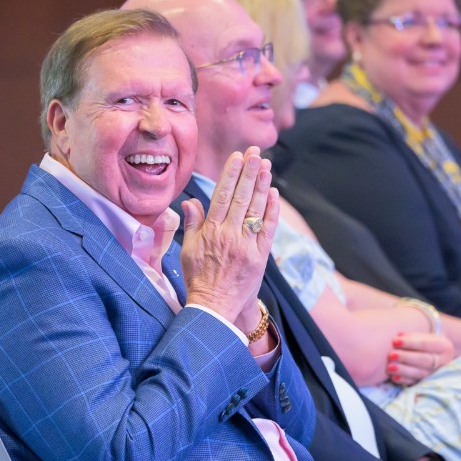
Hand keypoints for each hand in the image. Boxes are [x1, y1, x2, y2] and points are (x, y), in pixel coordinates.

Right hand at [180, 146, 278, 330]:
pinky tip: (273, 194)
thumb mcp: (188, 250)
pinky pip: (267, 229)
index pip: (221, 196)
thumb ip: (191, 224)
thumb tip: (190, 201)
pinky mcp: (259, 257)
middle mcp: (228, 235)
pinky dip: (271, 211)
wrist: (214, 308)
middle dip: (249, 172)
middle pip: (241, 197)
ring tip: (266, 166)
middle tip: (256, 152)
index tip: (237, 157)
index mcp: (209, 232)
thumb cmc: (198, 279)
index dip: (230, 174)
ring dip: (261, 185)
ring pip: (255, 209)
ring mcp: (245, 245)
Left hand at [387, 332, 453, 384]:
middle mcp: (443, 361)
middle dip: (406, 357)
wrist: (438, 356)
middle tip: (391, 355)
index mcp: (444, 347)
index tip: (394, 341)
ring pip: (420, 373)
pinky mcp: (428, 383)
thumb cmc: (427, 344)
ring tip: (389, 367)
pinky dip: (404, 380)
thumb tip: (399, 336)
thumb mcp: (424, 337)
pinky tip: (393, 377)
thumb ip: (411, 336)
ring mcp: (436, 374)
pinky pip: (416, 383)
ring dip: (403, 370)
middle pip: (424, 360)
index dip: (410, 343)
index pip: (426, 344)